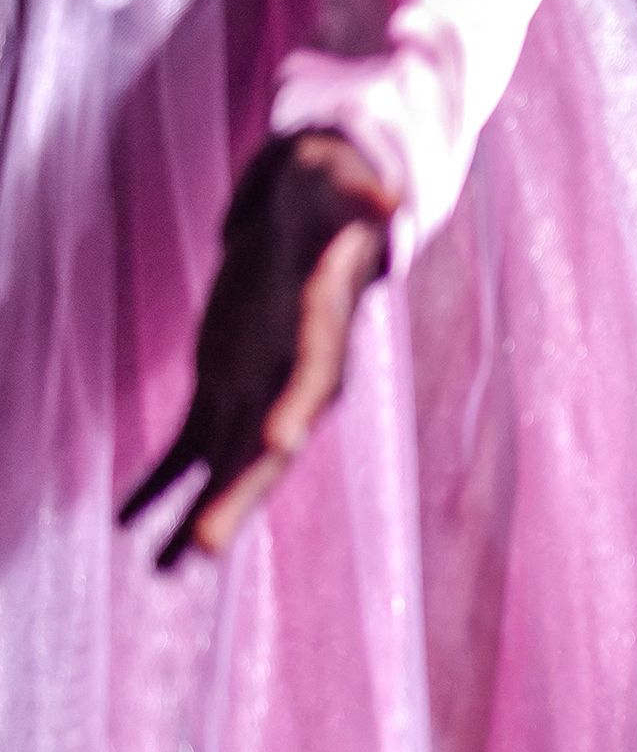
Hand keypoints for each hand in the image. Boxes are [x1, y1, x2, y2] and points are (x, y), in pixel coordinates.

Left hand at [122, 131, 392, 569]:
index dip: (291, 413)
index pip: (310, 383)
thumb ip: (363, 192)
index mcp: (323, 336)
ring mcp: (259, 386)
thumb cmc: (332, 191)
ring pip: (227, 465)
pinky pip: (191, 443)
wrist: (321, 211)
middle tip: (200, 553)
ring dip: (196, 515)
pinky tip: (129, 518)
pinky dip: (162, 482)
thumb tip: (392, 194)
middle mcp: (296, 379)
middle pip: (266, 450)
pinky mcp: (225, 382)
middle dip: (235, 501)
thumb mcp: (342, 181)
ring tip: (162, 571)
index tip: (273, 447)